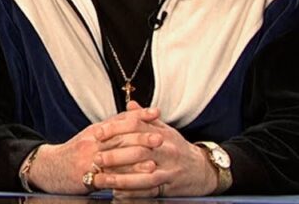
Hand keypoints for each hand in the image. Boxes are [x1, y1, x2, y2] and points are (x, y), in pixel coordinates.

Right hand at [28, 104, 160, 193]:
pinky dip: (122, 180)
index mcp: (95, 131)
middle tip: (160, 138)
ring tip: (153, 162)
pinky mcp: (86, 177)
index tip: (156, 113)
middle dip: (141, 138)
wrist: (50, 168)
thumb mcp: (92, 135)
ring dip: (135, 161)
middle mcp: (92, 143)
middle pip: (119, 138)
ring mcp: (88, 160)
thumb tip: (136, 113)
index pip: (119, 120)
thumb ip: (113, 126)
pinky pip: (106, 179)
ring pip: (114, 159)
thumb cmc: (75, 152)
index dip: (139, 116)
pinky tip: (134, 183)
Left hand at [94, 102, 217, 198]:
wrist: (203, 170)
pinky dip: (132, 193)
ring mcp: (168, 170)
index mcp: (161, 133)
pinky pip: (149, 191)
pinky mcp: (169, 187)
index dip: (115, 129)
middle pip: (137, 150)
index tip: (98, 133)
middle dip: (114, 156)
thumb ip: (145, 118)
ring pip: (142, 174)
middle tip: (95, 159)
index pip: (135, 126)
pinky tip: (117, 193)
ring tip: (101, 180)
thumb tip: (130, 104)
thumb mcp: (165, 130)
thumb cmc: (178, 148)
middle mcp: (165, 150)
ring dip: (119, 178)